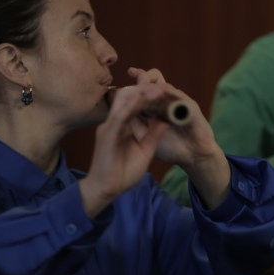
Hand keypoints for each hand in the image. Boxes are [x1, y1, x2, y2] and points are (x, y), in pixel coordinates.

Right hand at [79, 79, 173, 216]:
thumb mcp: (145, 150)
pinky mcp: (106, 135)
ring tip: (156, 88)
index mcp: (122, 126)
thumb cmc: (123, 173)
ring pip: (123, 103)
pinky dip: (130, 106)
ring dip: (140, 94)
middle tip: (162, 84)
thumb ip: (154, 134)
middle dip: (145, 90)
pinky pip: (119, 116)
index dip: (149, 97)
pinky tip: (141, 99)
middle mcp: (114, 123)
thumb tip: (167, 120)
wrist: (106, 190)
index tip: (166, 92)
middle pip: (128, 99)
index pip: (135, 105)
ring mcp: (109, 127)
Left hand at [111, 68, 230, 208]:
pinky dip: (169, 95)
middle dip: (144, 76)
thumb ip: (136, 122)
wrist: (193, 158)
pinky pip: (179, 98)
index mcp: (158, 106)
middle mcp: (169, 101)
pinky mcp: (191, 109)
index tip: (128, 73)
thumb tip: (121, 110)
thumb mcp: (147, 135)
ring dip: (153, 85)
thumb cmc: (171, 148)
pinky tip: (159, 93)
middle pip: (157, 81)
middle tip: (133, 73)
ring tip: (141, 84)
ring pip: (166, 87)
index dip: (137, 80)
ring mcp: (181, 103)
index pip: (146, 89)